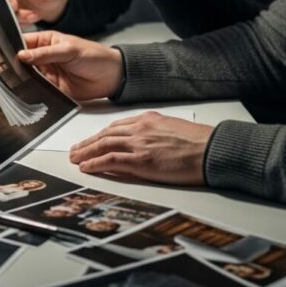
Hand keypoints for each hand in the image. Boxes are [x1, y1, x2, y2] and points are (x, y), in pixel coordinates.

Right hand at [0, 0, 69, 23]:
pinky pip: (9, 19)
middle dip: (13, 10)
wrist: (53, 2)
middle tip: (28, 15)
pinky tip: (32, 17)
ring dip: (20, 17)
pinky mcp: (9, 10)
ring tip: (34, 15)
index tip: (15, 7)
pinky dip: (21, 21)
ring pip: (4, 12)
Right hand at [18, 30, 122, 100]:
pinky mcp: (51, 89)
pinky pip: (37, 90)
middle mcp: (43, 57)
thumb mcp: (69, 49)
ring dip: (20, 80)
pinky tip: (23, 93)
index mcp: (46, 41)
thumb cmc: (94, 55)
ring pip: (27, 77)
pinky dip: (30, 92)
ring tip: (8, 82)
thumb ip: (45, 53)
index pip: (24, 42)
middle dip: (12, 65)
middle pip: (21, 61)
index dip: (11, 46)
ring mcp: (47, 74)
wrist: (111, 76)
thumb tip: (22, 55)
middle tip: (0, 69)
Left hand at [69, 111, 213, 184]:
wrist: (210, 149)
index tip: (92, 140)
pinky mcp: (141, 160)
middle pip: (106, 134)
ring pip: (104, 145)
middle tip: (75, 150)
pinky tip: (86, 167)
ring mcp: (139, 143)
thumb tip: (145, 143)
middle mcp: (140, 128)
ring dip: (86, 152)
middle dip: (88, 143)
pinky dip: (95, 163)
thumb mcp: (172, 129)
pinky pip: (111, 160)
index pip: (117, 126)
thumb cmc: (198, 142)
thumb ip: (154, 132)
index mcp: (148, 119)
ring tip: (75, 159)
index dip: (101, 135)